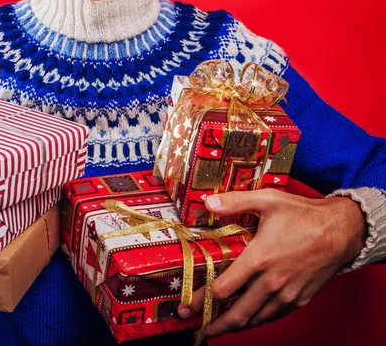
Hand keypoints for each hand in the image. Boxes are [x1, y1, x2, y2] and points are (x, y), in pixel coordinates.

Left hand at [177, 189, 365, 336]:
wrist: (342, 230)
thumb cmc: (304, 215)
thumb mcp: (268, 199)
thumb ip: (235, 202)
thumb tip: (206, 202)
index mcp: (260, 259)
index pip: (223, 288)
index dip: (201, 300)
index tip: (186, 306)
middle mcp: (272, 282)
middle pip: (237, 314)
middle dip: (213, 323)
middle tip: (196, 326)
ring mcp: (287, 294)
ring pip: (255, 319)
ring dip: (234, 326)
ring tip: (217, 327)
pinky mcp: (299, 299)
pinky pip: (273, 316)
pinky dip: (256, 321)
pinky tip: (246, 319)